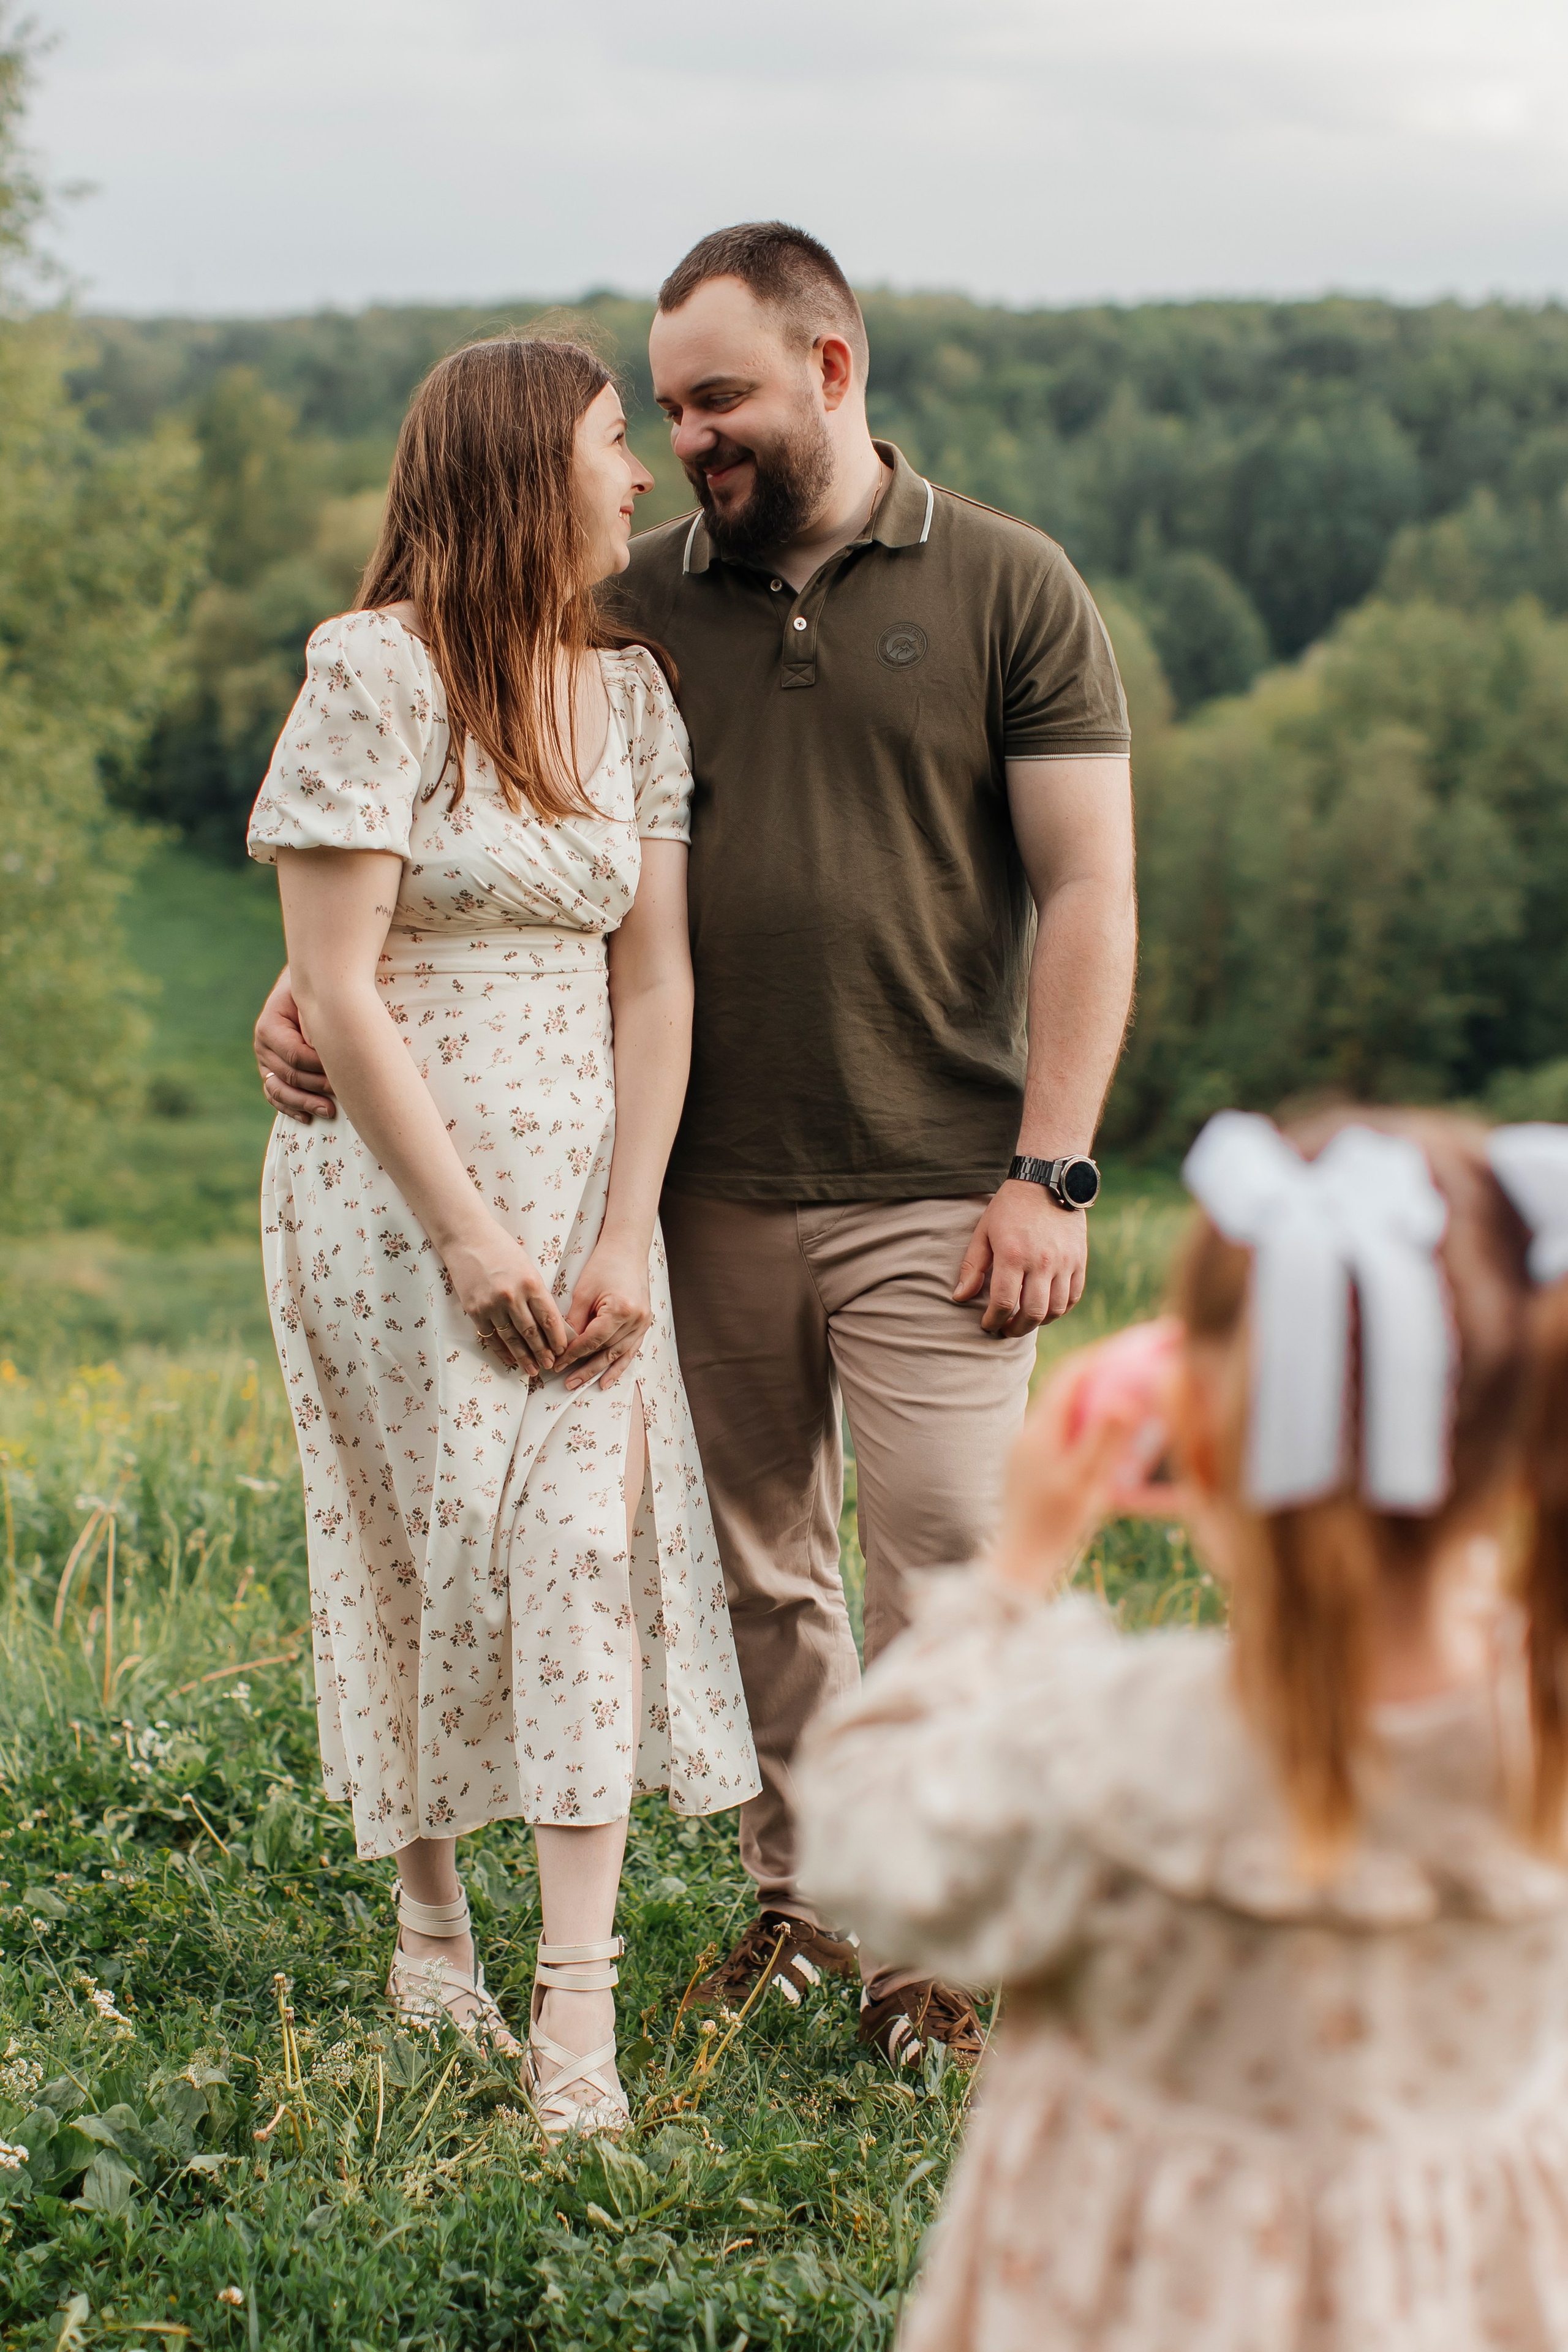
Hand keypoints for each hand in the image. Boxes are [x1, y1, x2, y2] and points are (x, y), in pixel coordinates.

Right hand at [256, 968, 336, 1121]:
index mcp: (269, 1026)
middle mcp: (262, 1046)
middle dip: (317, 1088)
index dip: (320, 1067)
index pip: (295, 1055)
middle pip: (289, 1075)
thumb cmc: (313, 995)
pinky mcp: (270, 1073)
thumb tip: (326, 1054)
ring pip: (279, 1090)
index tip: (345, 1071)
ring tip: (329, 1112)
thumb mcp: (313, 1002)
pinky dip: (291, 1108)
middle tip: (343, 1094)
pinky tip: (308, 1117)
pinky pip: (275, 1096)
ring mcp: (265, 1062)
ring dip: (304, 1104)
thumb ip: (315, 1025)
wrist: (301, 992)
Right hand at [445, 1230, 574, 1375]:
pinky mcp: (474, 1310)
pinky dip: (501, 1351)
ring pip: (511, 1339)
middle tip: (550, 1365)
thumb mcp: (527, 1267)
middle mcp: (512, 1296)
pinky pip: (490, 1337)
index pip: (549, 1318)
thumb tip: (548, 1322)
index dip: (557, 1338)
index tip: (563, 1350)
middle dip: (543, 1352)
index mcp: (531, 1283)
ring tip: (533, 1370)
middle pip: (531, 1333)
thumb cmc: (501, 1249)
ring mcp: (491, 1305)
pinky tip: (509, 1360)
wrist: (467, 1238)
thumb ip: (536, 1293)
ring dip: (523, 1357)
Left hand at [556, 1238, 652, 1391]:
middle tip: (566, 1383)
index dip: (573, 1355)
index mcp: (620, 1310)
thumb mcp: (583, 1292)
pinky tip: (607, 1380)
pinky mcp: (644, 1324)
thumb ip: (574, 1322)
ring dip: (599, 1371)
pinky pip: (631, 1351)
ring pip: (618, 1355)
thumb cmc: (604, 1264)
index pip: (592, 1341)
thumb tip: (563, 1346)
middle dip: (584, 1369)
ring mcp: (643, 1323)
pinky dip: (618, 1366)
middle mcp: (635, 1320)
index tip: (557, 1363)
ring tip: (582, 1385)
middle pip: (606, 1352)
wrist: (627, 1249)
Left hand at [953, 1179, 1087, 1335]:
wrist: (1047, 1181)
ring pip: (1055, 1310)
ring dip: (1039, 1322)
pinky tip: (1046, 1308)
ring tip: (1024, 1320)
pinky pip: (1073, 1297)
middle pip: (1032, 1313)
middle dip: (1016, 1329)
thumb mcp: (983, 1232)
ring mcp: (1064, 1262)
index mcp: (1013, 1255)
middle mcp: (1041, 1262)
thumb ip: (972, 1267)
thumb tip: (960, 1298)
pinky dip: (1060, 1310)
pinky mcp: (1079, 1260)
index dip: (993, 1321)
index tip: (987, 1325)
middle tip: (1005, 1329)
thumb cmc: (1009, 1208)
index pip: (1003, 1303)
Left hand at [993, 1340, 1177, 1593]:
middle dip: (1100, 1371)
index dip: (1101, 1354)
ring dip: (1092, 1397)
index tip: (1131, 1343)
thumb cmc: (1055, 1526)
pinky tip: (1107, 1435)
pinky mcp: (1030, 1467)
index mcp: (1041, 1431)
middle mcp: (1030, 1433)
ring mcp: (1028, 1450)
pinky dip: (1085, 1422)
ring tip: (1125, 1391)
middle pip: (1067, 1389)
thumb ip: (1104, 1441)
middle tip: (1133, 1362)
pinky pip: (1061, 1432)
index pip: (1071, 1376)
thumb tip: (1123, 1399)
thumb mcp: (1085, 1483)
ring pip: (1064, 1411)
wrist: (1020, 1562)